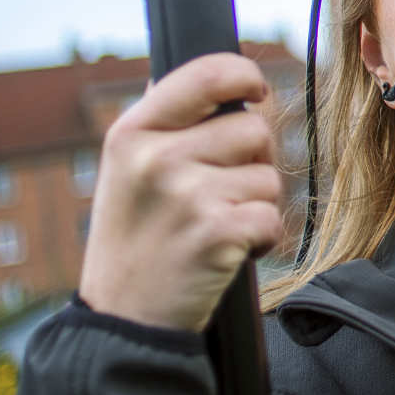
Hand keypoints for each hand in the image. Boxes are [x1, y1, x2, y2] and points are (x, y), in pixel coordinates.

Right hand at [77, 52, 284, 333]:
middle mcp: (156, 158)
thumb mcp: (124, 172)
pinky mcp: (216, 233)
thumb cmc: (133, 242)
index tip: (254, 91)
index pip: (206, 72)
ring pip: (268, 176)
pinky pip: (272, 217)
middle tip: (218, 195)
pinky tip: (227, 254)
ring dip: (255, 204)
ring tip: (214, 228)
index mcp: (131, 133)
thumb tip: (211, 73)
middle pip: (253, 128)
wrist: (122, 323)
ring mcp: (186, 195)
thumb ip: (164, 123)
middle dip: (252, 162)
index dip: (244, 75)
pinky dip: (262, 239)